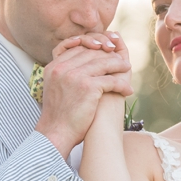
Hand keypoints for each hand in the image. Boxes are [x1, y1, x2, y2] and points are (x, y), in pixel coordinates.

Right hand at [36, 33, 132, 155]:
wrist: (56, 133)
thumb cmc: (59, 115)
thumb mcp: (55, 87)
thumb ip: (64, 74)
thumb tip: (80, 65)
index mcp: (53, 66)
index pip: (77, 47)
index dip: (93, 47)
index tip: (105, 51)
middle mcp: (62, 68)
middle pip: (91, 52)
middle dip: (107, 54)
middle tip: (120, 59)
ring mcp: (75, 76)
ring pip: (103, 63)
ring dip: (118, 65)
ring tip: (127, 68)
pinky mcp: (87, 86)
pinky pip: (111, 80)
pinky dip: (121, 85)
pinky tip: (127, 90)